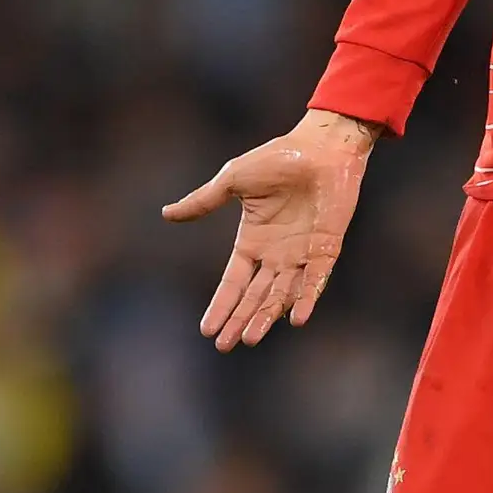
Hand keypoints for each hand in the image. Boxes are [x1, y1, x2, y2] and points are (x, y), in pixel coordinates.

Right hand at [161, 111, 375, 351]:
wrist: (320, 146)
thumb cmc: (277, 158)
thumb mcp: (232, 180)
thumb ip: (203, 201)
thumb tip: (166, 214)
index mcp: (252, 241)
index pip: (233, 282)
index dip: (221, 305)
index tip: (207, 330)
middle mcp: (276, 254)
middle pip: (254, 296)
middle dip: (240, 320)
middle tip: (225, 346)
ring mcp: (301, 254)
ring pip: (281, 294)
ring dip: (266, 317)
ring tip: (251, 338)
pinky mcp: (325, 249)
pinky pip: (314, 279)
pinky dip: (306, 298)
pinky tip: (296, 319)